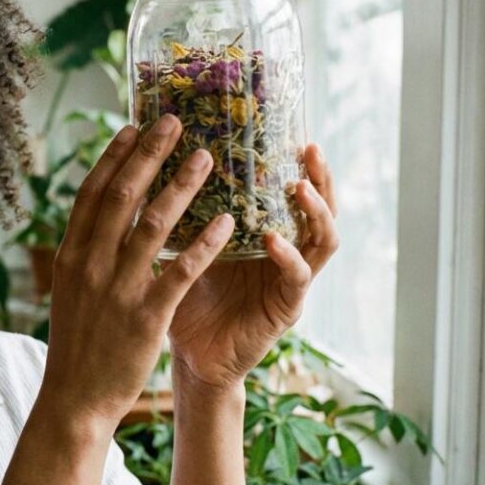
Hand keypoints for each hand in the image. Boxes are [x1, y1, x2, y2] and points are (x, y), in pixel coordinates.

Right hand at [40, 114, 235, 427]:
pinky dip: (205, 242)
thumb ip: (85, 251)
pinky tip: (227, 222)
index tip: (134, 126)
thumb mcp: (70, 289)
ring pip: (154, 224)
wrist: (75, 398)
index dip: (114, 156)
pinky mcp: (146, 316)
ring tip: (208, 158)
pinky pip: (181, 270)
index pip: (92, 193)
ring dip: (183, 185)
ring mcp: (118, 289)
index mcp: (70, 254)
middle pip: (123, 195)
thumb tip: (100, 214)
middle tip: (176, 122)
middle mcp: (90, 264)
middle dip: (150, 154)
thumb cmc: (78, 343)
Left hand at [165, 143, 339, 390]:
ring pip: (324, 239)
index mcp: (263, 233)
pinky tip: (273, 239)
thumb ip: (187, 211)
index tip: (288, 128)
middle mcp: (286, 252)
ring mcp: (291, 280)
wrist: (188, 357)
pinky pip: (298, 277)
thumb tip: (160, 157)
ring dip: (315, 211)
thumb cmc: (185, 298)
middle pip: (320, 208)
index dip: (293, 161)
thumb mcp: (186, 245)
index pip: (289, 190)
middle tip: (309, 148)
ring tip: (298, 186)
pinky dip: (288, 256)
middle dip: (319, 177)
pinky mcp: (287, 308)